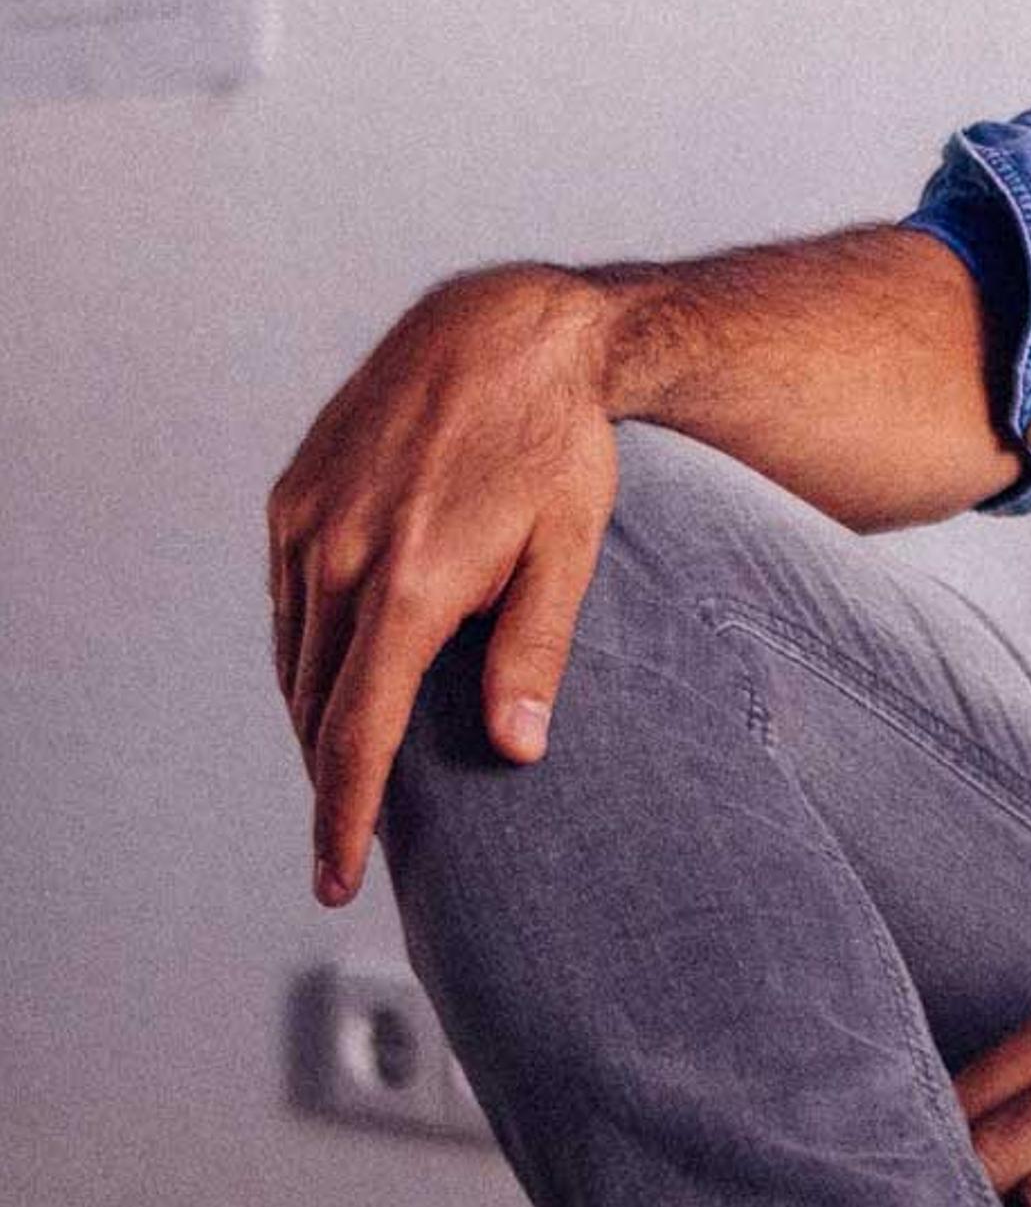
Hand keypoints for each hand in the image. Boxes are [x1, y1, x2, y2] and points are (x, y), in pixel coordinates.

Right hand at [266, 264, 623, 904]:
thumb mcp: (570, 545)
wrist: (507, 326)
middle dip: (333, 770)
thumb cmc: (557, 439)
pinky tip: (342, 656)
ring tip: (354, 746)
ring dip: (316, 709)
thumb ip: (535, 651)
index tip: (335, 880)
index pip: (357, 734)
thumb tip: (519, 750)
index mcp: (411, 583)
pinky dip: (304, 644)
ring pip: (291, 657)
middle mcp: (340, 556)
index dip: (341, 817)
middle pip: (316, 706)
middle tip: (361, 820)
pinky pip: (283, 599)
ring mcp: (306, 521)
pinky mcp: (291, 494)